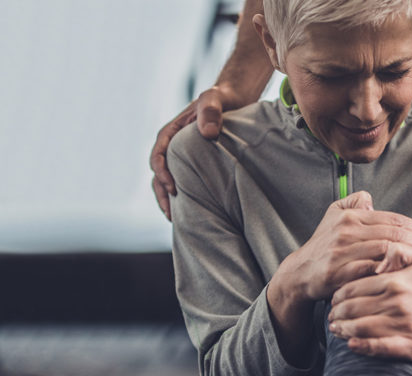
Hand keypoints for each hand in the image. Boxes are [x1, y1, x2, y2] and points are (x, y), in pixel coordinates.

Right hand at [150, 85, 250, 220]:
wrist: (231, 99)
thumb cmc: (220, 98)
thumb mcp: (214, 100)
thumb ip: (210, 112)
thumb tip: (208, 133)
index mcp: (171, 133)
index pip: (158, 154)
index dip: (162, 172)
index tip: (173, 187)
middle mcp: (172, 146)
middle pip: (158, 173)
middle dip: (162, 194)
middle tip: (171, 213)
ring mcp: (181, 156)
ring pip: (166, 180)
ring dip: (168, 199)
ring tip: (175, 219)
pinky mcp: (192, 163)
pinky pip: (183, 181)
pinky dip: (183, 196)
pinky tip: (191, 211)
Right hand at [276, 191, 411, 305]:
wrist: (300, 273)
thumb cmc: (323, 246)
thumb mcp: (333, 216)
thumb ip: (352, 203)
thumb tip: (370, 199)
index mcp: (350, 216)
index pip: (392, 219)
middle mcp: (346, 230)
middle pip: (393, 233)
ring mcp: (342, 251)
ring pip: (385, 249)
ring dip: (409, 256)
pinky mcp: (338, 272)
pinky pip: (371, 270)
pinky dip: (390, 271)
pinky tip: (405, 275)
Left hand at [327, 261, 411, 361]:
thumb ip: (399, 251)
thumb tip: (377, 253)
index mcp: (396, 281)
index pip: (354, 288)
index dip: (339, 296)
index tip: (334, 300)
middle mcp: (398, 303)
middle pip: (353, 309)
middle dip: (337, 314)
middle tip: (331, 317)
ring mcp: (403, 325)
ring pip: (360, 328)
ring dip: (343, 330)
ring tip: (337, 330)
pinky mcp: (410, 346)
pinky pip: (378, 347)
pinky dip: (361, 347)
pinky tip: (351, 345)